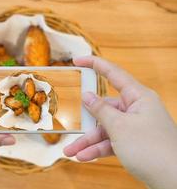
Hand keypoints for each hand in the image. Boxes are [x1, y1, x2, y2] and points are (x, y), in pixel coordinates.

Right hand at [64, 56, 176, 188]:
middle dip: (87, 123)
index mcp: (138, 97)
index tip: (77, 60)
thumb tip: (87, 96)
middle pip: (105, 109)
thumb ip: (100, 110)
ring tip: (72, 151)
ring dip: (89, 141)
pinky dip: (98, 149)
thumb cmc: (151, 149)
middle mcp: (137, 109)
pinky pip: (111, 141)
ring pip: (105, 129)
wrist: (173, 180)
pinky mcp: (133, 141)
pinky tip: (84, 156)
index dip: (94, 65)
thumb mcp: (119, 127)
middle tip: (71, 130)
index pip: (113, 74)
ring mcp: (135, 126)